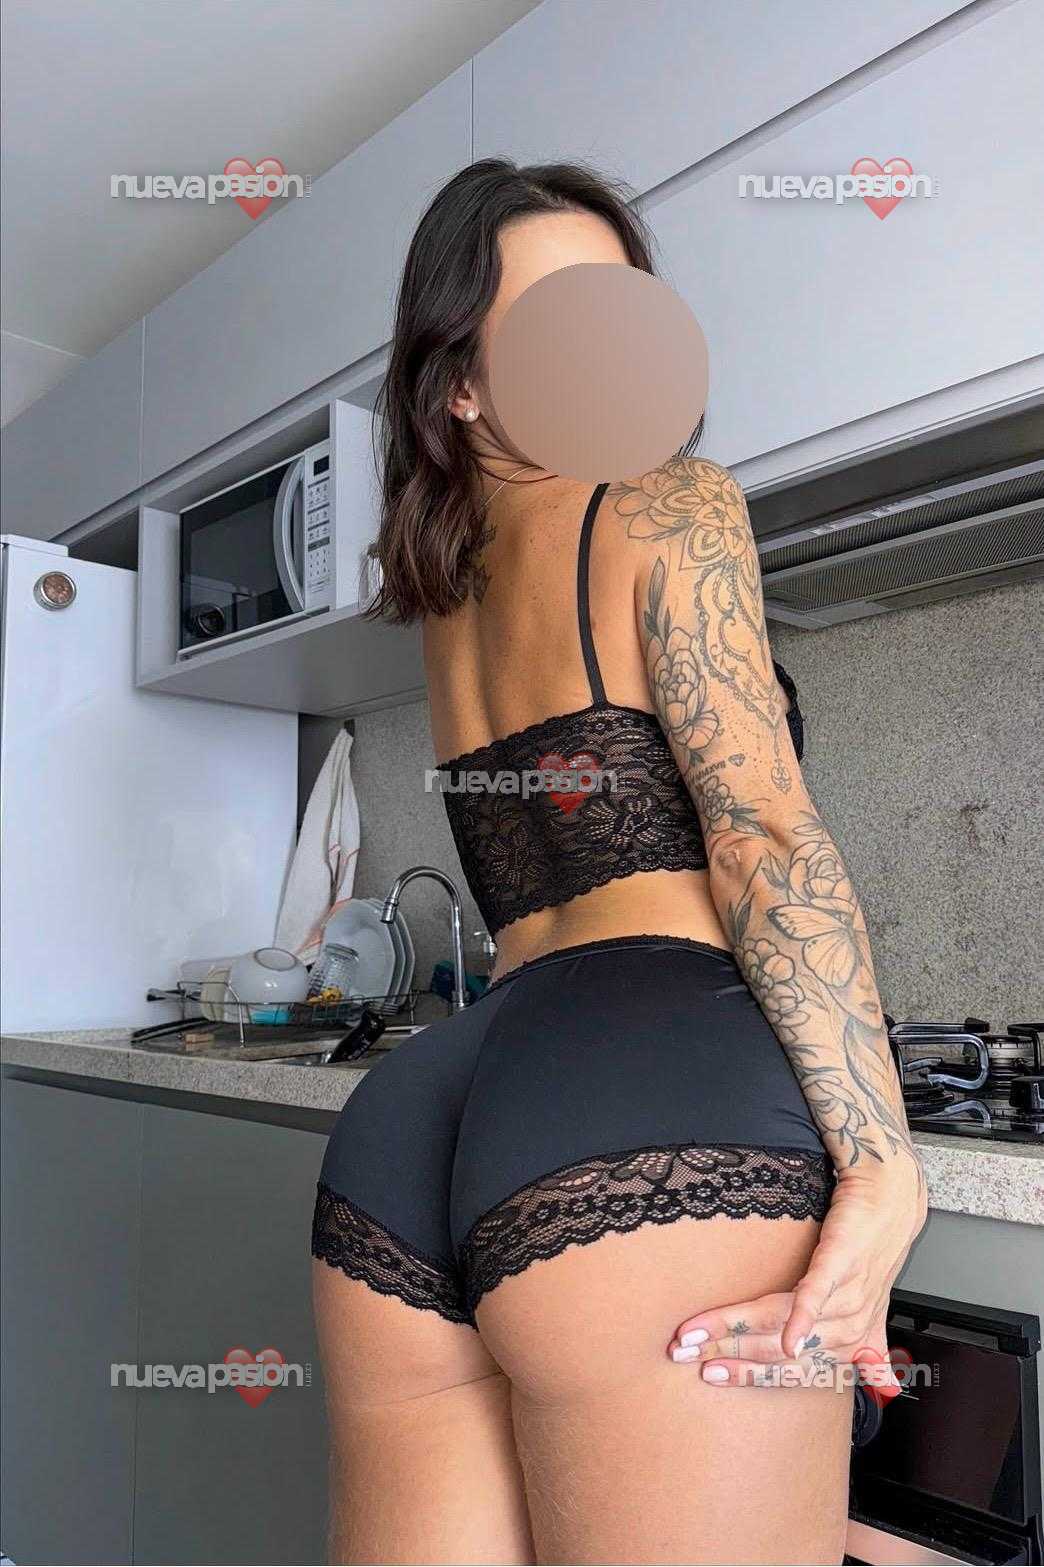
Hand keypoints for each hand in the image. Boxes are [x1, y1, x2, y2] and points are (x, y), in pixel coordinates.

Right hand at [666, 1163, 926, 1388]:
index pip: (791, 1370)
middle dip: (726, 1352)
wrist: (890, 1194)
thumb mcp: (872, 1303)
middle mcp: (850, 1324)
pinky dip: (802, 1318)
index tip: (707, 1375)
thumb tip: (884, 1388)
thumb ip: (869, 1348)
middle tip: (683, 1352)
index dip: (748, 1374)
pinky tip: (786, 1338)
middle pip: (776, 1349)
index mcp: (850, 1341)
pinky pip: (819, 1293)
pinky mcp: (842, 1260)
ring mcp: (848, 1293)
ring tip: (696, 1332)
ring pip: (781, 1320)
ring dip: (735, 1330)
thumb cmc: (874, 1246)